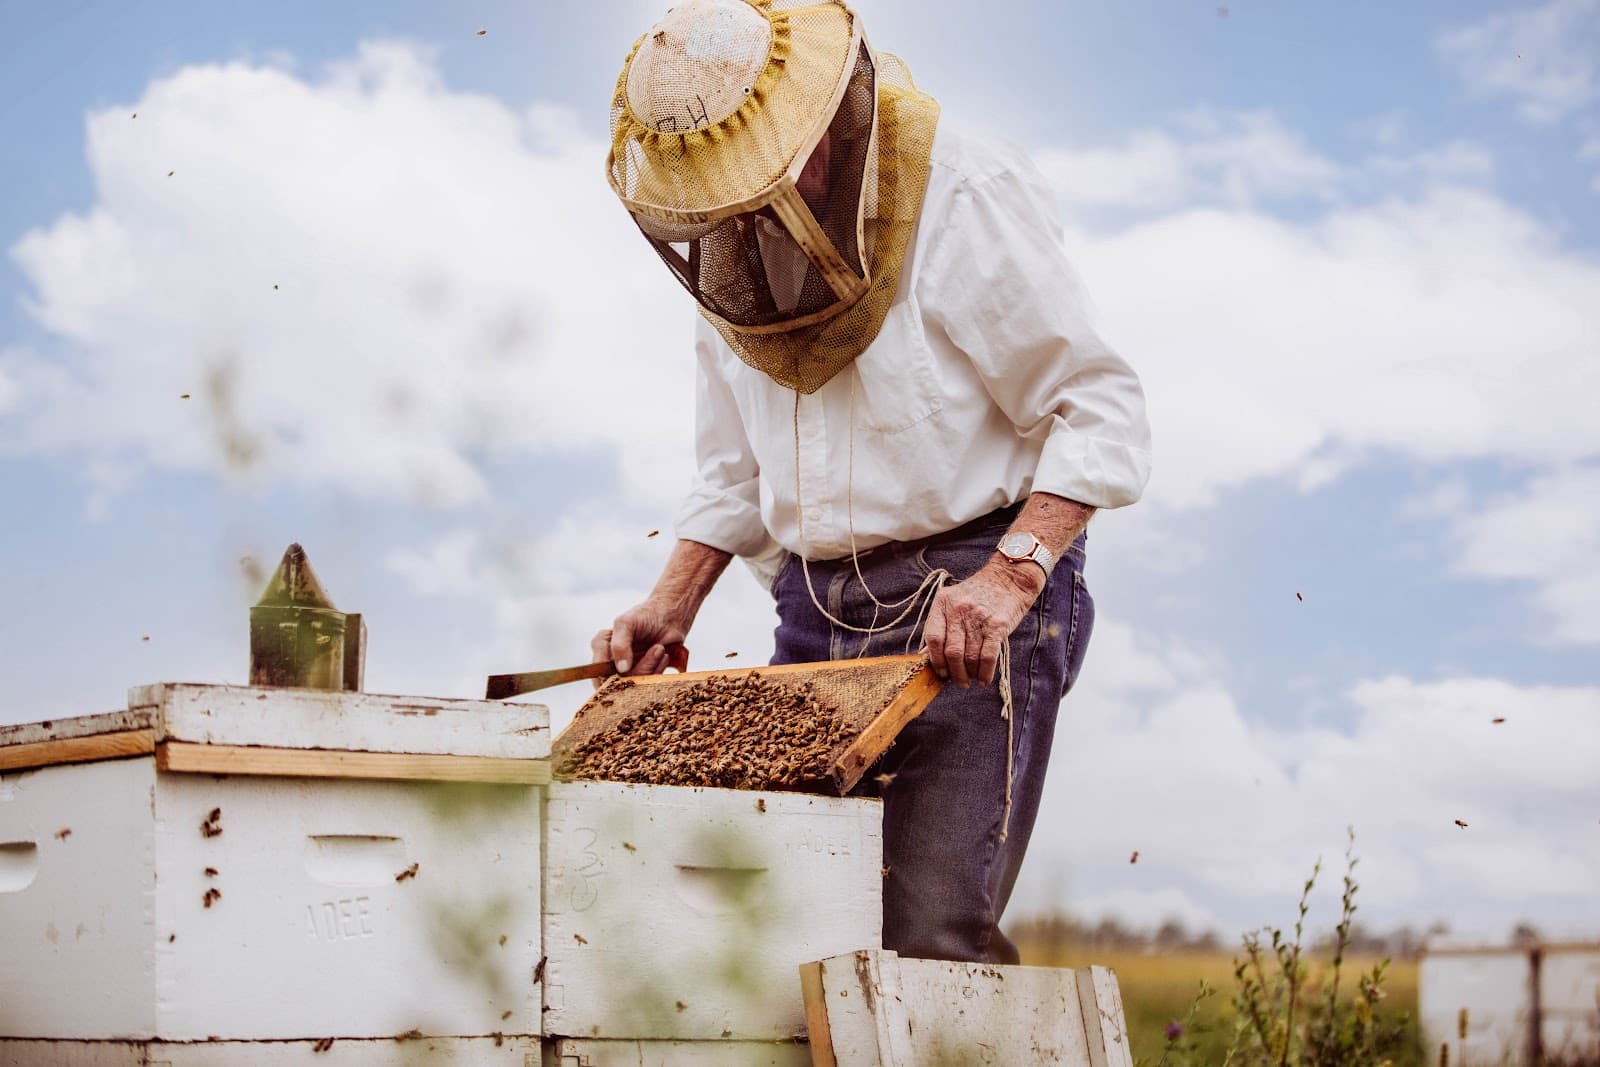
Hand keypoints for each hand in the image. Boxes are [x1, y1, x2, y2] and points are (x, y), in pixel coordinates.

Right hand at [591, 601, 690, 684]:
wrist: (669, 616)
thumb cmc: (645, 616)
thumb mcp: (627, 623)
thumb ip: (619, 644)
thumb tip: (622, 669)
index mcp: (602, 647)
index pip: (598, 670)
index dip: (610, 675)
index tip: (627, 668)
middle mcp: (612, 661)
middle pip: (618, 682)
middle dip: (640, 668)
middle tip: (657, 649)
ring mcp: (629, 670)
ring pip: (634, 685)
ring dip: (651, 667)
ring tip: (660, 649)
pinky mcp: (644, 675)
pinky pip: (647, 684)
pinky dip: (657, 670)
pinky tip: (663, 656)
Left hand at [923, 558, 1044, 687]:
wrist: (1009, 577)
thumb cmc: (979, 594)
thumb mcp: (954, 601)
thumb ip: (943, 625)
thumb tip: (929, 656)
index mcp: (943, 602)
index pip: (932, 638)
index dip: (935, 660)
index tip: (940, 672)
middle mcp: (958, 609)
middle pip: (951, 652)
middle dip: (954, 673)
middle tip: (958, 681)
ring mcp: (978, 617)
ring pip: (970, 657)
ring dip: (970, 674)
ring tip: (971, 679)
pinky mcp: (997, 625)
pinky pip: (988, 656)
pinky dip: (985, 673)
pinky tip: (984, 679)